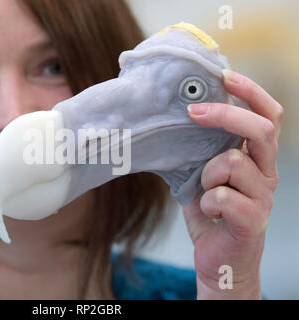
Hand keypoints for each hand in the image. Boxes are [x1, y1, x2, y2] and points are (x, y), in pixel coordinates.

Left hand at [183, 69, 283, 298]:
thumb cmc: (210, 213)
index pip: (268, 115)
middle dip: (226, 115)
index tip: (223, 75)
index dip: (250, 92)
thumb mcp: (203, 174)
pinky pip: (223, 197)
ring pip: (234, 162)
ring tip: (203, 189)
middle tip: (194, 112)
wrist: (218, 259)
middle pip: (261, 129)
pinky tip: (206, 211)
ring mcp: (263, 197)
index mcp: (257, 159)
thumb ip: (199, 149)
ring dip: (207, 173)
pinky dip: (206, 201)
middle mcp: (266, 173)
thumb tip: (174, 116)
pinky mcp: (252, 221)